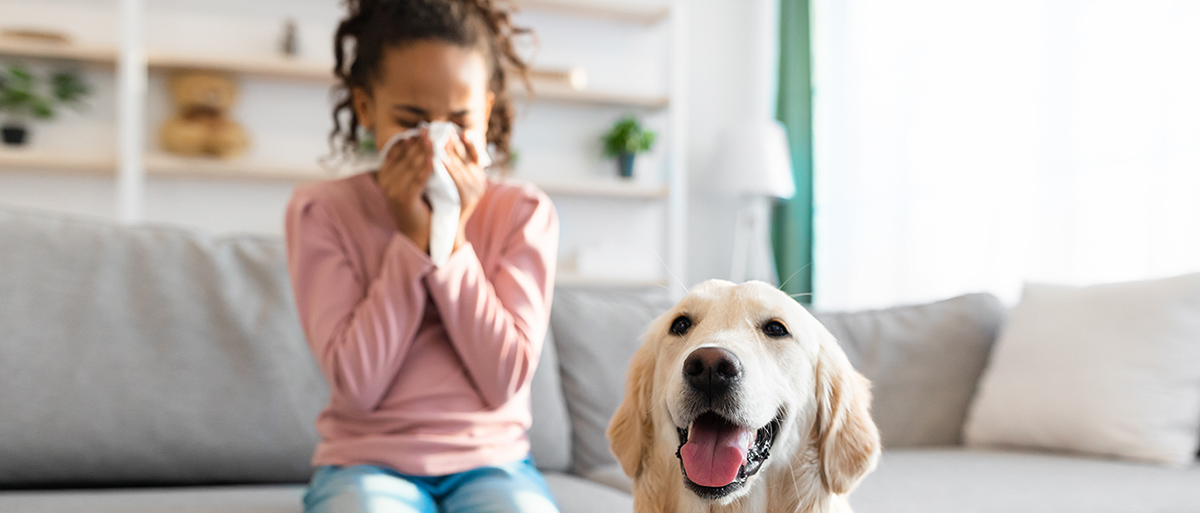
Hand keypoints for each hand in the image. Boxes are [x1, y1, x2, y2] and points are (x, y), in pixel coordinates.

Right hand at [375, 130, 434, 252]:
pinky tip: (436, 159)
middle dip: (421, 142)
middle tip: (434, 129)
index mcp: (386, 174)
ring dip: (426, 151)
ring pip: (412, 166)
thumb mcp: (414, 181)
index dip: (412, 139)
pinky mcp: (403, 199)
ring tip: (438, 139)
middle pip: (406, 156)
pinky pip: (417, 180)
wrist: (419, 234)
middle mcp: (386, 180)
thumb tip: (422, 140)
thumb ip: (413, 164)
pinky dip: (427, 168)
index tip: (425, 128)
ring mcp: (393, 190)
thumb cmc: (420, 205)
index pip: (398, 151)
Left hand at [443, 130, 487, 250]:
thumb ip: (452, 164)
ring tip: (437, 141)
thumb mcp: (452, 180)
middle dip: (452, 143)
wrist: (446, 229)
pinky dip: (448, 170)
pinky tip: (438, 160)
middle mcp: (479, 181)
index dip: (469, 141)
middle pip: (466, 157)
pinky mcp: (467, 200)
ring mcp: (475, 191)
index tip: (460, 130)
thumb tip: (444, 140)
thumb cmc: (445, 202)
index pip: (475, 153)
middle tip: (441, 130)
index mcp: (477, 175)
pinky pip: (457, 182)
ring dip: (449, 153)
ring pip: (461, 168)